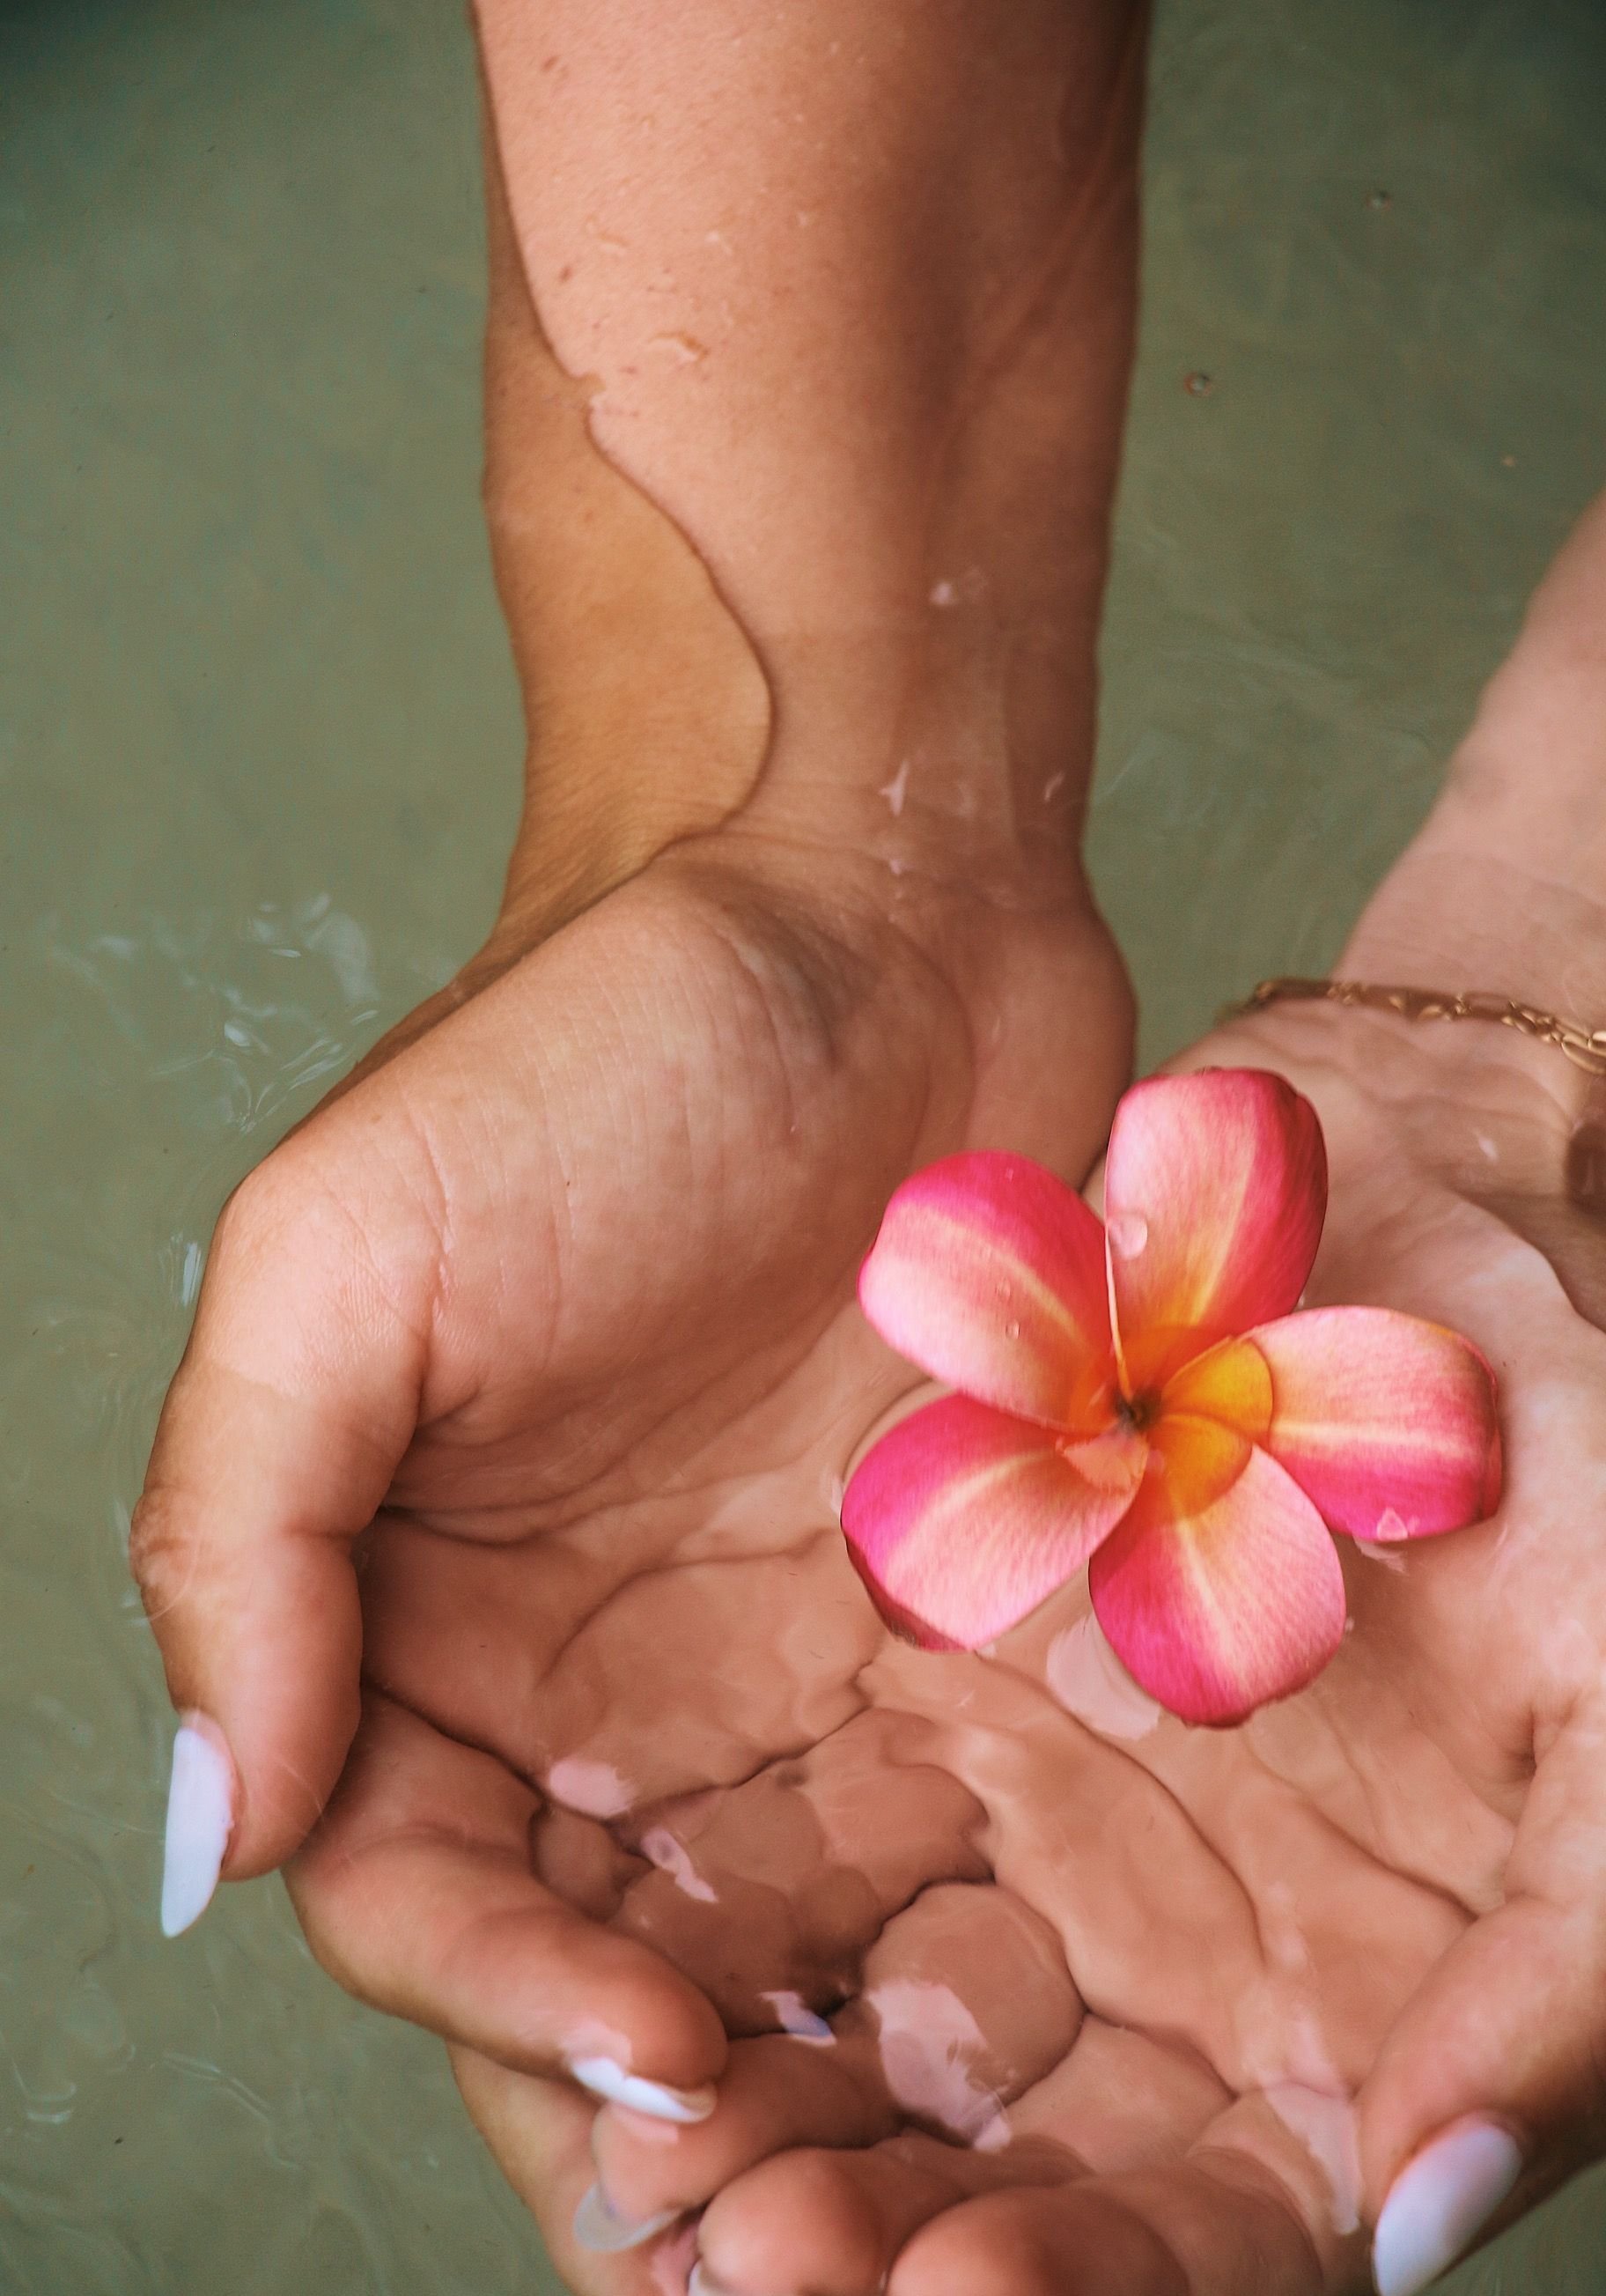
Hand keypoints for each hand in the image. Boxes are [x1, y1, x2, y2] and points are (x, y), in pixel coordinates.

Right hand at [130, 809, 1130, 2145]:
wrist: (874, 913)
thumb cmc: (593, 1050)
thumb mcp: (340, 1257)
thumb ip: (244, 1537)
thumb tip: (219, 1834)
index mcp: (404, 1602)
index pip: (412, 1883)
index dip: (505, 2000)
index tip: (657, 2054)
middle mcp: (574, 1657)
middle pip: (586, 1948)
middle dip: (660, 2094)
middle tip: (797, 2222)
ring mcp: (764, 1643)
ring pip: (761, 1923)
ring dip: (816, 2062)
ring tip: (908, 2179)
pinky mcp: (933, 1606)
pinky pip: (928, 1820)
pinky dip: (950, 1939)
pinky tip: (1017, 2029)